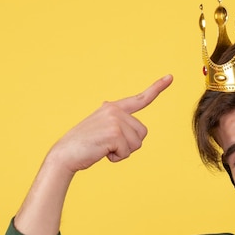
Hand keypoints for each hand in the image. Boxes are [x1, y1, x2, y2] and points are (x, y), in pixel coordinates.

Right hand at [46, 75, 173, 173]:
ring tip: (103, 148)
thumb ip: (114, 122)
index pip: (139, 99)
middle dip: (129, 145)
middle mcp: (114, 110)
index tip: (170, 77)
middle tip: (108, 145)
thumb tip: (115, 112)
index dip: (156, 88)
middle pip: (142, 133)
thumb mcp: (100, 128)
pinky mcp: (114, 133)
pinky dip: (117, 158)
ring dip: (122, 152)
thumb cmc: (83, 146)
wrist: (65, 154)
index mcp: (112, 108)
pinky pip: (127, 152)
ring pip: (137, 143)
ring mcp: (115, 120)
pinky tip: (102, 152)